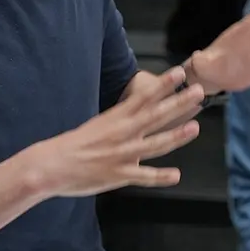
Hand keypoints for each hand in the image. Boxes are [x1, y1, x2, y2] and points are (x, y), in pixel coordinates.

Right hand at [14, 68, 202, 197]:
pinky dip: (160, 177)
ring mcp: (122, 155)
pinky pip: (144, 177)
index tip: (180, 73)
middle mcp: (122, 134)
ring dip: (177, 136)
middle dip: (178, 103)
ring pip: (155, 144)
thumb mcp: (98, 125)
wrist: (50, 165)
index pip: (143, 97)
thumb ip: (120, 121)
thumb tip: (137, 113)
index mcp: (115, 119)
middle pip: (155, 115)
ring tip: (196, 127)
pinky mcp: (118, 176)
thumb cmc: (73, 145)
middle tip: (198, 92)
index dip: (163, 85)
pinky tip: (176, 175)